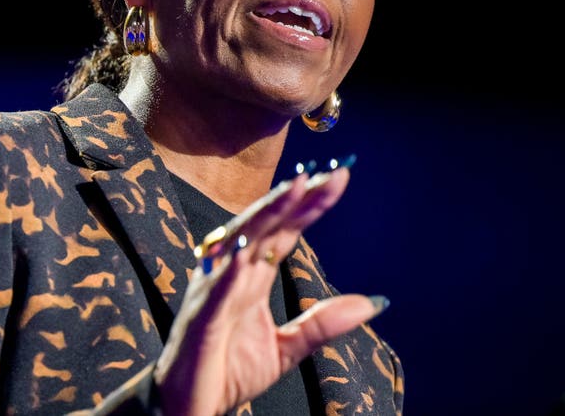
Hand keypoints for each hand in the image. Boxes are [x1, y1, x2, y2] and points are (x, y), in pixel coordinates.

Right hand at [152, 166, 384, 415]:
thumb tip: (374, 302)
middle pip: (265, 226)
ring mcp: (212, 293)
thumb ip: (324, 324)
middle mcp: (230, 274)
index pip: (285, 231)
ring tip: (292, 190)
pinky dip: (227, 270)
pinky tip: (243, 250)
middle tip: (327, 172)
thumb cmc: (228, 371)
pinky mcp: (200, 320)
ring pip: (239, 242)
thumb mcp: (287, 349)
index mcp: (251, 277)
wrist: (190, 408)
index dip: (310, 204)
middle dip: (294, 198)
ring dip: (265, 216)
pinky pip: (215, 291)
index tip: (340, 175)